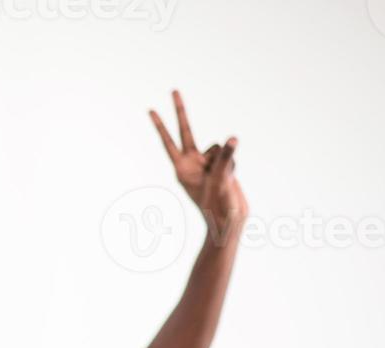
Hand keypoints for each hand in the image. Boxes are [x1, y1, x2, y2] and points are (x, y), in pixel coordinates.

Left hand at [150, 90, 246, 236]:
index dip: (161, 126)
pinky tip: (231, 179)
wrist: (230, 220)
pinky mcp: (220, 166)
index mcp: (182, 168)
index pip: (169, 142)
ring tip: (223, 179)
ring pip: (218, 148)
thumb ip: (225, 157)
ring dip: (225, 160)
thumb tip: (232, 138)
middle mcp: (192, 163)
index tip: (150, 110)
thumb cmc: (217, 205)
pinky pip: (230, 155)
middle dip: (181, 112)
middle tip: (173, 90)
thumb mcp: (220, 180)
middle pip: (186, 132)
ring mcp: (206, 164)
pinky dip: (233, 165)